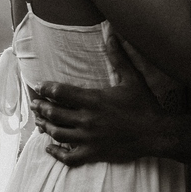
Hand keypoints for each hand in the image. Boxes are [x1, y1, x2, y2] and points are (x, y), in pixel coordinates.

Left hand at [31, 36, 164, 165]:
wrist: (156, 133)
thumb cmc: (144, 105)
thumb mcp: (132, 78)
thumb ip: (118, 57)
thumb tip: (111, 34)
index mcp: (93, 99)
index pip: (60, 92)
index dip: (46, 89)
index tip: (40, 87)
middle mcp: (87, 119)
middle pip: (54, 113)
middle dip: (41, 108)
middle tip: (34, 105)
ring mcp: (89, 139)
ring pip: (57, 134)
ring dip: (45, 127)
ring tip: (39, 122)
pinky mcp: (93, 154)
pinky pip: (68, 157)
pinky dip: (56, 154)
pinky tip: (49, 149)